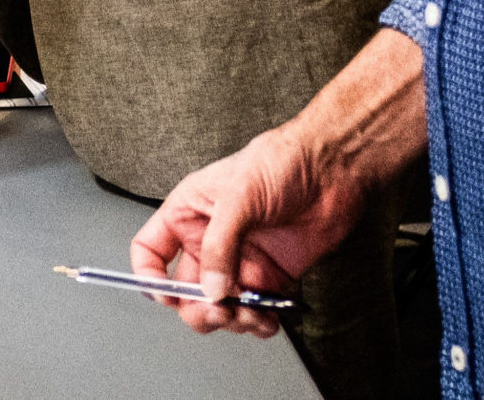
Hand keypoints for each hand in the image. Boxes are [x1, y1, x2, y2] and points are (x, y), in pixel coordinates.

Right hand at [130, 124, 374, 339]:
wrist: (332, 166)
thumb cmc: (283, 160)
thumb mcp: (239, 194)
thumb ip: (220, 244)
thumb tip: (211, 288)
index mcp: (190, 213)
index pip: (151, 251)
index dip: (151, 277)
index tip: (167, 294)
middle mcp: (211, 241)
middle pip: (185, 291)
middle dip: (199, 308)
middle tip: (220, 309)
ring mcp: (240, 261)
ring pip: (219, 308)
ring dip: (232, 320)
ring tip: (251, 312)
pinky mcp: (270, 277)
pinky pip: (254, 312)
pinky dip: (259, 323)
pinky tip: (268, 317)